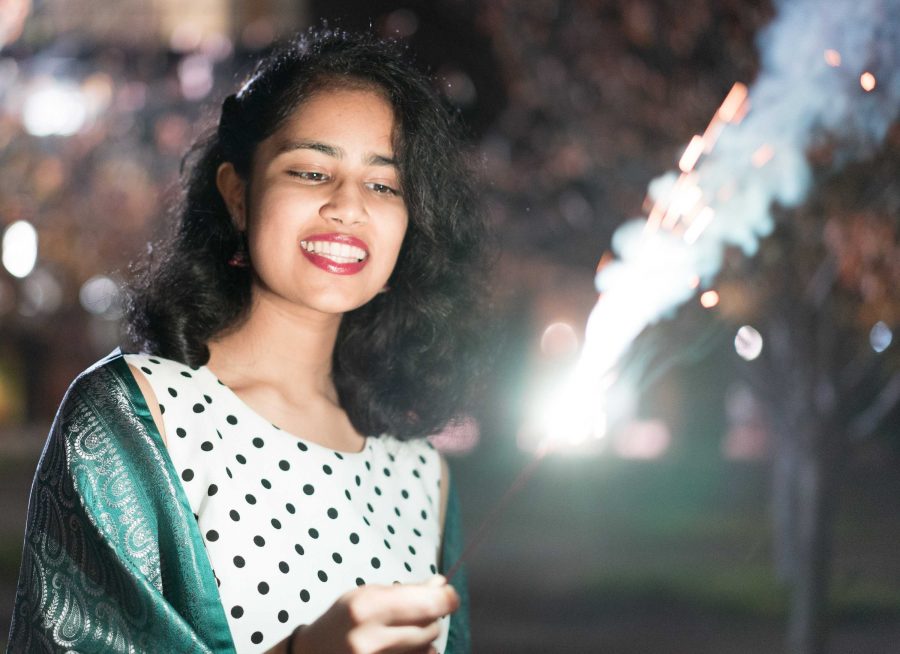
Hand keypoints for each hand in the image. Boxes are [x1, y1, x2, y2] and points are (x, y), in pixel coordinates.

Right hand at [290, 575, 457, 653]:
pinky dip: (419, 653)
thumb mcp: (366, 594)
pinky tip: (400, 648)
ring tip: (400, 632)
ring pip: (428, 648)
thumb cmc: (341, 619)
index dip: (446, 598)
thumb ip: (405, 591)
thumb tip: (441, 585)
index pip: (428, 604)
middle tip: (415, 613)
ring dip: (424, 638)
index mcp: (367, 608)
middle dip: (430, 617)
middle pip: (431, 627)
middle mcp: (372, 640)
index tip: (448, 595)